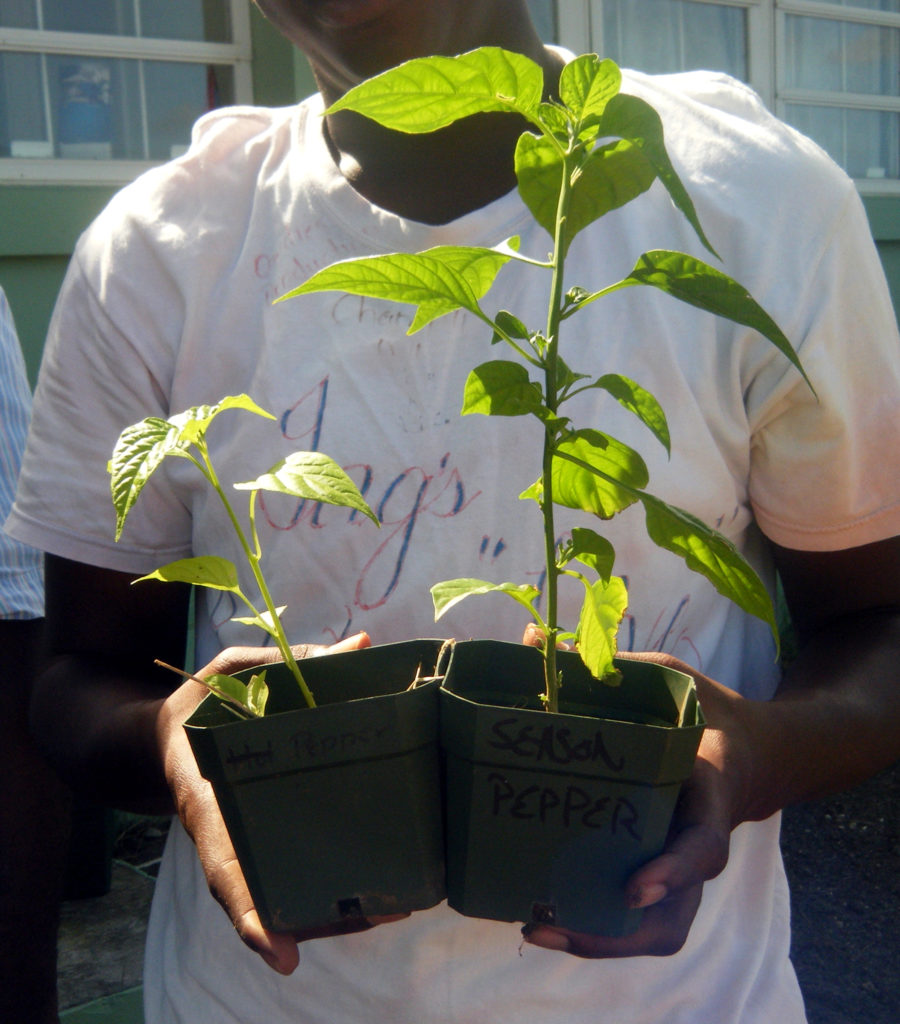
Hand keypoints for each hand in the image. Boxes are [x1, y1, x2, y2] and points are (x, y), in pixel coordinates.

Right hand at [156, 631, 407, 973]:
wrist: (166, 735)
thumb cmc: (198, 701)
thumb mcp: (228, 670)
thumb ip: (286, 661)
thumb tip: (360, 645)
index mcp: (205, 797)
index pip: (223, 864)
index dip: (249, 911)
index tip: (280, 952)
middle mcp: (227, 832)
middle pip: (266, 892)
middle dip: (319, 914)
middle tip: (383, 913)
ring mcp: (246, 838)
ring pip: (285, 888)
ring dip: (337, 907)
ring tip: (400, 905)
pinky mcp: (265, 832)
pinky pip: (295, 863)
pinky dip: (333, 878)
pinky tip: (385, 877)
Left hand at [524, 651, 752, 957]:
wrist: (749, 752)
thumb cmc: (706, 712)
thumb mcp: (670, 680)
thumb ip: (611, 668)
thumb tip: (533, 640)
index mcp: (709, 794)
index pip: (703, 846)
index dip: (673, 871)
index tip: (633, 886)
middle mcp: (696, 843)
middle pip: (672, 917)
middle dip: (613, 934)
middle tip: (548, 922)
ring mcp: (679, 866)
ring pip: (654, 929)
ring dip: (597, 940)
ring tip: (534, 928)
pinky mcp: (659, 871)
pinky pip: (636, 916)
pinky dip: (596, 924)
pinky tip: (545, 911)